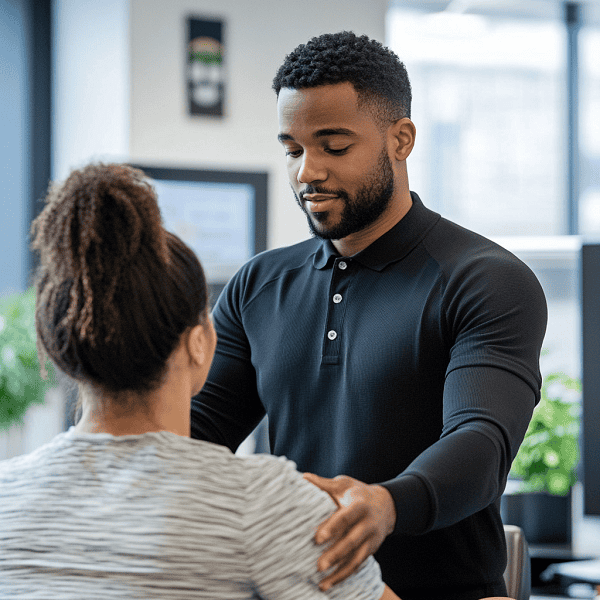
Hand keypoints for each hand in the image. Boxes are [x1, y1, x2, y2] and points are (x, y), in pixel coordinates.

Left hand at [303, 473, 395, 590]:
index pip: (346, 517)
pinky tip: (330, 583)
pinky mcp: (371, 550)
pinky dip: (344, 575)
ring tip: (322, 582)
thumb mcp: (344, 484)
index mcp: (360, 505)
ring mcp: (372, 538)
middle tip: (319, 565)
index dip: (332, 527)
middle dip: (336, 554)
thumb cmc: (358, 492)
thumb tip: (304, 477)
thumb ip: (324, 484)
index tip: (317, 538)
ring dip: (340, 572)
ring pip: (356, 558)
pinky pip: (358, 565)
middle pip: (352, 541)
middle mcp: (368, 523)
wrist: (386, 504)